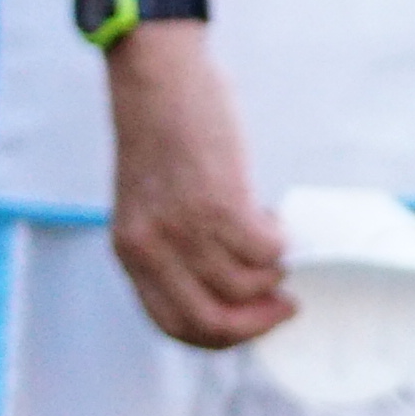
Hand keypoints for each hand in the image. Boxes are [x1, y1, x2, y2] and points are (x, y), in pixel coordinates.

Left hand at [101, 27, 289, 345]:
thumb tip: (235, 289)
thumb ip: (174, 247)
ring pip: (247, 287)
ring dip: (273, 270)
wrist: (156, 80)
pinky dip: (281, 240)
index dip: (222, 335)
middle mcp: (150, 248)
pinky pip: (266, 252)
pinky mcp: (217, 204)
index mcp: (130, 252)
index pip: (174, 325)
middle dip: (258, 323)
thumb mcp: (150, 204)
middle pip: (211, 323)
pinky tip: (270, 213)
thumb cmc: (162, 137)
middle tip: (284, 302)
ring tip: (269, 233)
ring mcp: (182, 229)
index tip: (252, 320)